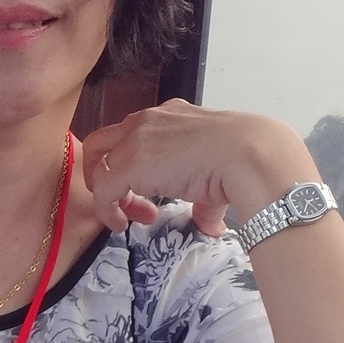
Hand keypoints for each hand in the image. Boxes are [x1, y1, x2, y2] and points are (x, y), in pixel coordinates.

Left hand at [78, 100, 311, 238]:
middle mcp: (147, 121)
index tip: (151, 194)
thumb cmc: (240, 157)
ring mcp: (135, 139)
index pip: (134, 136)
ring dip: (109, 194)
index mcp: (168, 116)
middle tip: (125, 200)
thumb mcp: (215, 173)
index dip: (135, 168)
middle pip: (104, 144)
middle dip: (106, 173)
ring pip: (98, 164)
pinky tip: (121, 225)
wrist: (245, 153)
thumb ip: (204, 201)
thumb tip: (212, 227)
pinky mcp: (129, 165)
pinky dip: (106, 210)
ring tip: (131, 218)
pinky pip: (102, 190)